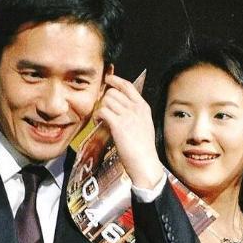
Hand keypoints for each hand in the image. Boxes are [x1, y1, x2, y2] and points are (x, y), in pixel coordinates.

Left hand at [95, 73, 163, 188]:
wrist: (145, 163)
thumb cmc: (143, 149)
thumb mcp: (144, 126)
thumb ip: (134, 115)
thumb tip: (119, 110)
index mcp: (143, 108)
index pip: (128, 86)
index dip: (115, 80)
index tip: (108, 79)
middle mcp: (136, 109)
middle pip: (113, 92)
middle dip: (104, 100)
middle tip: (102, 110)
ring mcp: (128, 116)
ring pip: (106, 100)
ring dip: (100, 108)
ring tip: (101, 119)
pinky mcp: (119, 125)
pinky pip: (102, 111)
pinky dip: (97, 116)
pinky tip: (99, 123)